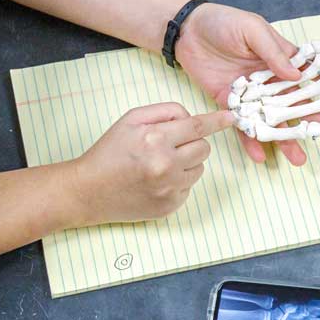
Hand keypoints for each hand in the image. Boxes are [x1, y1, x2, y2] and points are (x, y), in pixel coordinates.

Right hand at [65, 103, 235, 225]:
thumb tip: (191, 118)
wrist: (89, 190)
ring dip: (186, 162)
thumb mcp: (131, 120)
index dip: (217, 121)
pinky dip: (178, 182)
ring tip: (159, 164)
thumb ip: (164, 112)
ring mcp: (169, 189)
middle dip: (193, 142)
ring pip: (199, 168)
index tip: (231, 118)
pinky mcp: (170, 206)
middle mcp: (166, 165)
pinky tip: (156, 181)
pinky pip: (188, 188)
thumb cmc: (109, 152)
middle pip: (204, 148)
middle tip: (169, 145)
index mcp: (156, 139)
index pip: (198, 127)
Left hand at [171, 2, 308, 165]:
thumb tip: (296, 74)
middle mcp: (272, 80)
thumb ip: (274, 52)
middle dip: (314, 121)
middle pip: (298, 104)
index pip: (314, 72)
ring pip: (274, 121)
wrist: (187, 32)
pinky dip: (252, 142)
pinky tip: (260, 156)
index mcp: (284, 58)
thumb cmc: (223, 22)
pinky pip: (244, 127)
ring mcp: (254, 95)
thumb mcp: (252, 29)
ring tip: (299, 158)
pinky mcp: (232, 105)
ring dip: (286, 140)